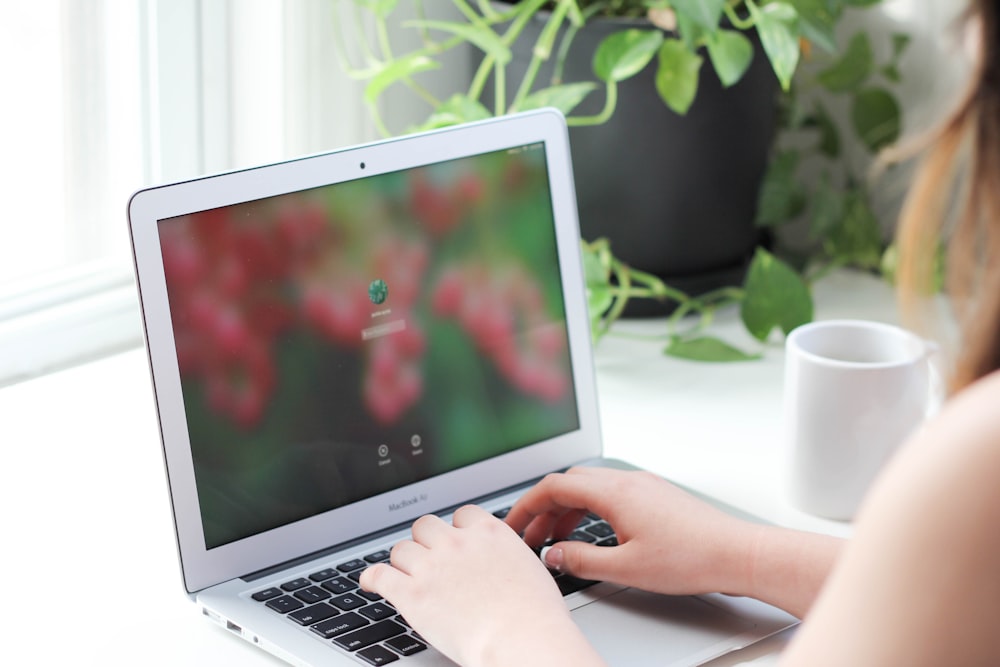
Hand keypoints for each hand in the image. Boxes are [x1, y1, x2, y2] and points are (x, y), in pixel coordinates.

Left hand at [359, 505, 603, 666]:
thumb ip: (507, 554)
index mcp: (488, 533)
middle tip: (429, 560)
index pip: (462, 515)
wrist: (521, 640)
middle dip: (426, 541)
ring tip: (405, 575)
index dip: (456, 529)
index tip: (455, 540)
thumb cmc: (535, 615)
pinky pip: (379, 575)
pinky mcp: (411, 593)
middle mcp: (457, 542)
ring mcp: (432, 566)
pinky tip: (369, 582)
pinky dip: (371, 578)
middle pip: (426, 526)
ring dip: (404, 562)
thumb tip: (500, 560)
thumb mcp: (529, 568)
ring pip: (401, 549)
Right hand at [505, 467, 758, 596]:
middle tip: (532, 536)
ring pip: (590, 486)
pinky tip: (594, 534)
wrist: (736, 552)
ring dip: (567, 509)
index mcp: (614, 492)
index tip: (512, 525)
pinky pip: (610, 493)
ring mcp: (643, 485)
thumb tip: (552, 555)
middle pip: (570, 482)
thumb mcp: (626, 568)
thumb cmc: (690, 558)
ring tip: (558, 539)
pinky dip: (590, 509)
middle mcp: (627, 480)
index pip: (554, 486)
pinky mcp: (656, 495)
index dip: (526, 505)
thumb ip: (581, 560)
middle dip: (544, 507)